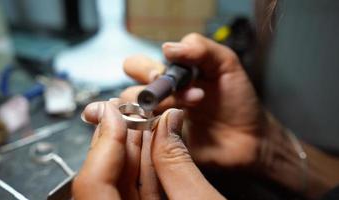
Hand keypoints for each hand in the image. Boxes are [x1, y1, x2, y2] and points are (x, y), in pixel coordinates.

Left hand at [75, 99, 225, 199]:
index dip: (103, 143)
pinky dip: (146, 168)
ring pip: (120, 184)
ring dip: (133, 150)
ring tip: (143, 121)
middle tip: (128, 111)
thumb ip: (178, 162)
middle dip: (118, 140)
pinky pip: (137, 194)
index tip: (113, 113)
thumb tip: (167, 122)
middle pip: (103, 181)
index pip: (92, 186)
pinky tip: (154, 146)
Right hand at [120, 33, 265, 168]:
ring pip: (133, 116)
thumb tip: (168, 48)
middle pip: (128, 93)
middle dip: (149, 92)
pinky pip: (142, 140)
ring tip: (188, 111)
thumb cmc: (238, 101)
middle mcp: (160, 100)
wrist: (251, 138)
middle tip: (177, 94)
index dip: (145, 69)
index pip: (136, 66)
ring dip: (161, 110)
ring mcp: (159, 124)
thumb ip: (201, 48)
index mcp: (169, 77)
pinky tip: (177, 128)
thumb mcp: (226, 64)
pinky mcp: (162, 146)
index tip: (171, 74)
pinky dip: (154, 131)